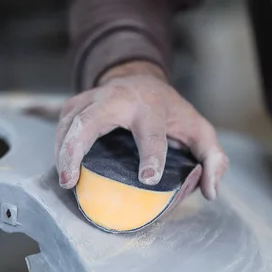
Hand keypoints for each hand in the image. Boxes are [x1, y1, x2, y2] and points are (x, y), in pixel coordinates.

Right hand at [56, 62, 227, 199]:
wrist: (144, 80)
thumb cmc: (172, 112)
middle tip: (71, 181)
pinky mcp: (79, 102)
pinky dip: (58, 143)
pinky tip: (62, 164)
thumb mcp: (199, 131)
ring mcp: (95, 98)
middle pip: (89, 121)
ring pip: (69, 120)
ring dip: (62, 149)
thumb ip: (212, 159)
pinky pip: (62, 121)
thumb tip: (210, 192)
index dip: (151, 155)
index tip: (147, 179)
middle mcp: (119, 99)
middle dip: (76, 149)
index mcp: (152, 108)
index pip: (151, 132)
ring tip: (65, 180)